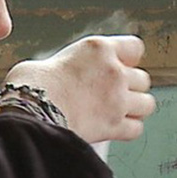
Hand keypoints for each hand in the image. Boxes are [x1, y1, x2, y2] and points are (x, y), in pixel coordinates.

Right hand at [3, 35, 155, 143]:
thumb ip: (71, 64)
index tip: (121, 66)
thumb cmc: (30, 85)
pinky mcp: (115, 125)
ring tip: (117, 112)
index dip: (128, 59)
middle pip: (143, 78)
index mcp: (98, 49)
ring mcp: (118, 99)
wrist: (29, 110)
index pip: (135, 47)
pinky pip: (137, 128)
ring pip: (147, 103)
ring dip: (135, 109)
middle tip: (113, 94)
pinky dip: (127, 130)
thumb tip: (64, 76)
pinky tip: (114, 128)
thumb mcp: (50, 58)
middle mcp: (114, 71)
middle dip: (131, 87)